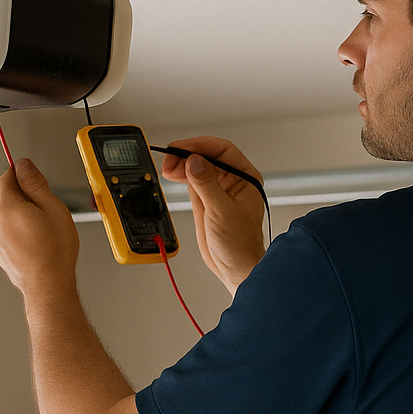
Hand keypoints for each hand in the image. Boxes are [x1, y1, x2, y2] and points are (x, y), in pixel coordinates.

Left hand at [0, 158, 79, 300]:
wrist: (48, 285)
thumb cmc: (54, 251)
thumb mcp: (53, 208)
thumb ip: (35, 183)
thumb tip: (24, 165)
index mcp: (7, 208)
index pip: (6, 178)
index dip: (18, 173)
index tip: (28, 173)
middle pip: (7, 199)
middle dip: (25, 200)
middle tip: (46, 211)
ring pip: (8, 219)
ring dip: (22, 219)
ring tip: (43, 233)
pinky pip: (8, 236)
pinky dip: (19, 236)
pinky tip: (37, 245)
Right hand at [159, 137, 265, 295]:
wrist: (234, 267)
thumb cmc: (240, 244)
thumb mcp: (222, 210)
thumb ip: (206, 184)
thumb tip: (194, 161)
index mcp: (245, 177)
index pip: (222, 150)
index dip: (200, 145)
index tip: (181, 148)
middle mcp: (232, 180)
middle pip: (206, 156)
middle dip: (186, 155)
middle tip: (169, 160)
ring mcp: (217, 190)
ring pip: (196, 167)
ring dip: (180, 165)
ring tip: (167, 169)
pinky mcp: (205, 200)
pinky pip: (191, 181)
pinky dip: (180, 176)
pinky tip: (171, 175)